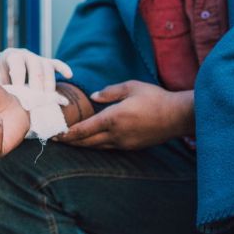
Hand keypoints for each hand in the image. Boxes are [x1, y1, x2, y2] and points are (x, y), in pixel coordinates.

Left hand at [0, 48, 72, 91]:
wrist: (2, 67)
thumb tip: (3, 96)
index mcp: (11, 56)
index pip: (18, 65)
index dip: (19, 79)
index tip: (20, 93)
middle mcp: (26, 54)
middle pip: (35, 67)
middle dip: (37, 83)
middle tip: (37, 99)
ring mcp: (38, 58)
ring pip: (47, 67)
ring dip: (49, 82)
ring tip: (48, 96)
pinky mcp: (46, 62)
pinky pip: (57, 63)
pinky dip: (63, 68)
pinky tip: (69, 75)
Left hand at [58, 81, 193, 149]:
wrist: (177, 116)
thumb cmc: (155, 98)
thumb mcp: (131, 87)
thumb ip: (110, 92)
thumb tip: (94, 97)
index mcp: (113, 118)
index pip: (84, 129)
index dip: (68, 133)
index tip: (57, 134)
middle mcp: (116, 134)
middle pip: (86, 141)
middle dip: (70, 141)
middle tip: (56, 140)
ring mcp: (124, 143)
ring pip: (97, 146)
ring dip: (82, 145)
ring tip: (70, 142)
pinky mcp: (131, 146)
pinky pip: (109, 147)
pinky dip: (96, 145)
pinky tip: (92, 141)